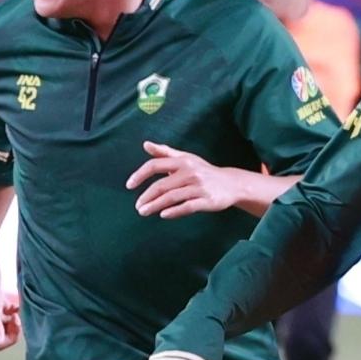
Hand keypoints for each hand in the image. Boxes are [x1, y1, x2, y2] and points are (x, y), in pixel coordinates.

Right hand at [0, 278, 20, 349]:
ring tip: (16, 310)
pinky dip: (14, 311)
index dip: (11, 337)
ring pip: (6, 324)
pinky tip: (16, 304)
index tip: (16, 322)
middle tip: (17, 317)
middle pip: (4, 335)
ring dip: (14, 320)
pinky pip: (7, 313)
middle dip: (13, 330)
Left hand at [130, 141, 248, 217]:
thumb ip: (165, 152)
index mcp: (182, 161)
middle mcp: (190, 172)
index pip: (155, 165)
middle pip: (162, 185)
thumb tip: (146, 144)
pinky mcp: (207, 200)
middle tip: (137, 207)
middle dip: (147, 196)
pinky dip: (174, 211)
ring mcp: (199, 187)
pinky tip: (163, 215)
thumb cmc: (203, 171)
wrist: (231, 183)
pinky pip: (188, 207)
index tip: (129, 185)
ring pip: (172, 197)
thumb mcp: (186, 158)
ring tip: (143, 212)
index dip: (140, 175)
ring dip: (155, 206)